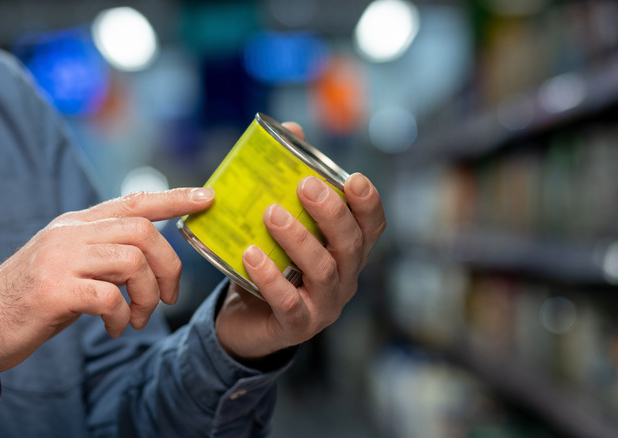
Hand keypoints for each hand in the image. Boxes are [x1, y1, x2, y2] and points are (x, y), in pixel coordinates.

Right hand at [0, 188, 213, 374]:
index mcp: (75, 224)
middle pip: (142, 232)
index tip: (207, 197)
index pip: (133, 202)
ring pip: (131, 262)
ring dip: (146, 297)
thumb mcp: (69, 263)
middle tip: (165, 300)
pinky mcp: (51, 290)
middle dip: (167, 268)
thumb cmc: (32, 299)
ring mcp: (58, 259)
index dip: (174, 199)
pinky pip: (108, 297)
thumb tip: (150, 254)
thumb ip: (103, 251)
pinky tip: (113, 328)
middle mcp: (68, 234)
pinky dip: (121, 316)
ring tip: (136, 320)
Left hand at [215, 123, 385, 361]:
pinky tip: (250, 254)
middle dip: (331, 213)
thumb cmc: (270, 263)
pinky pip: (289, 302)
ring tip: (270, 214)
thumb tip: (291, 128)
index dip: (368, 203)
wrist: (245, 320)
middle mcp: (345, 277)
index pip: (372, 225)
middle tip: (304, 186)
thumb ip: (289, 179)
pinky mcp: (298, 325)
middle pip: (351, 244)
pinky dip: (270, 277)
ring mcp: (325, 305)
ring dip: (298, 239)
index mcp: (347, 250)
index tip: (352, 178)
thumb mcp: (279, 223)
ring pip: (323, 271)